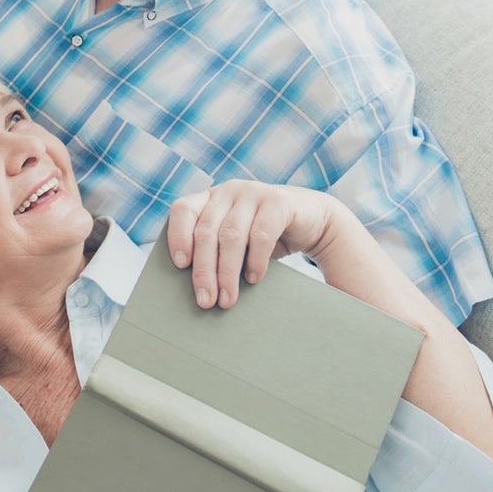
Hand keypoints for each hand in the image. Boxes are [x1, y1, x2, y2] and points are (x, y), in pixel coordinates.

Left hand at [167, 180, 337, 308]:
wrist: (315, 223)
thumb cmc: (266, 238)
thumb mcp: (237, 242)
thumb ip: (216, 252)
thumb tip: (197, 289)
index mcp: (211, 198)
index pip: (183, 210)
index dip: (177, 236)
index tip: (180, 265)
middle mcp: (229, 191)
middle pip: (206, 231)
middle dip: (204, 270)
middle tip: (206, 301)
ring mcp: (253, 192)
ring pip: (231, 236)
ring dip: (227, 272)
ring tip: (227, 299)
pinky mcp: (278, 201)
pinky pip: (260, 234)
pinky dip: (255, 261)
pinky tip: (254, 279)